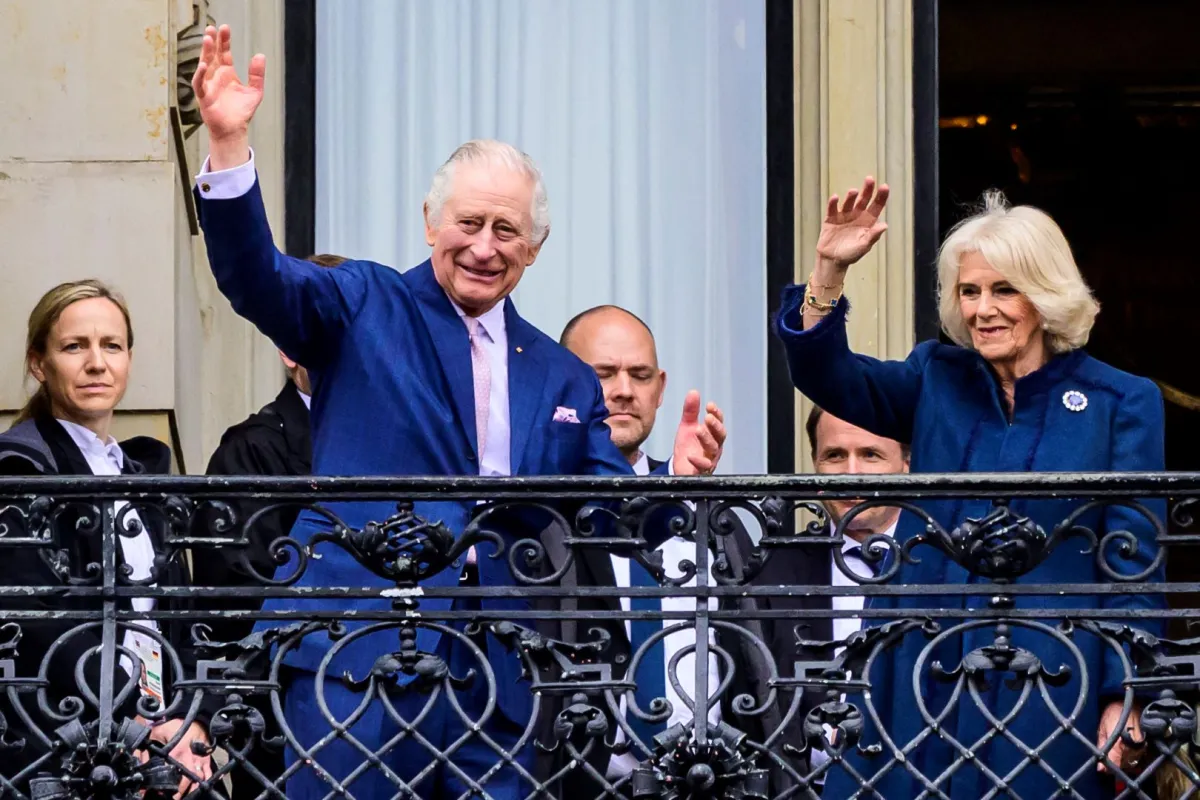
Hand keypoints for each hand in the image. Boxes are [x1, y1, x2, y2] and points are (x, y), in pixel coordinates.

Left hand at [139, 718, 212, 798]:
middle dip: (183, 789)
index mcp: (179, 749)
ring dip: (194, 786)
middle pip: (191, 776)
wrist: (188, 712)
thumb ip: (145, 751)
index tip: (165, 792)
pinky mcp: (207, 752)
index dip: (174, 784)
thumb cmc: (171, 723)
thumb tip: (139, 767)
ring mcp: (201, 753)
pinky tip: (203, 784)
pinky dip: (208, 776)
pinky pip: (209, 767)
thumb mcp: (154, 734)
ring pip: (202, 774)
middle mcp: (192, 753)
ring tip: (188, 793)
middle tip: (176, 797)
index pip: (178, 770)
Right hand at [192, 24, 265, 167]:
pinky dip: (200, 74)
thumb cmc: (241, 112)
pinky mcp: (204, 96)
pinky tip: (204, 65)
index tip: (225, 28)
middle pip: (212, 55)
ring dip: (205, 52)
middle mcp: (216, 76)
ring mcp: (208, 85)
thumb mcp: (255, 91)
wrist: (234, 130)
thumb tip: (260, 55)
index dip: (224, 41)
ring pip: (204, 65)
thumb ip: (257, 75)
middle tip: (212, 28)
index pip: (224, 53)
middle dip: (212, 42)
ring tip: (207, 39)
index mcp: (227, 73)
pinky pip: (199, 83)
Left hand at [671, 391, 724, 474]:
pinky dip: (698, 461)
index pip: (718, 422)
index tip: (710, 405)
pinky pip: (704, 467)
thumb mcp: (688, 426)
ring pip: (713, 449)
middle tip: (708, 417)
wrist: (680, 467)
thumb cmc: (688, 446)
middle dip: (715, 426)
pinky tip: (691, 456)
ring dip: (707, 439)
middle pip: (720, 436)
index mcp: (713, 435)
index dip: (716, 414)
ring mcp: (710, 459)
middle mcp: (715, 446)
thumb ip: (691, 411)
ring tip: (698, 430)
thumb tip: (694, 392)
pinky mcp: (702, 471)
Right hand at [815, 176, 889, 268]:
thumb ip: (873, 236)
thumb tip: (885, 225)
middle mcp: (856, 216)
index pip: (876, 206)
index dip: (881, 197)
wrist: (832, 261)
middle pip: (863, 200)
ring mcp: (843, 216)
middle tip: (870, 179)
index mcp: (867, 222)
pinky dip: (833, 203)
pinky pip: (832, 209)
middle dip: (867, 190)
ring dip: (851, 196)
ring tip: (853, 191)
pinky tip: (836, 198)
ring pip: (848, 202)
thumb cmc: (850, 255)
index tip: (884, 187)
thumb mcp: (864, 246)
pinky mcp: (831, 219)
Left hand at [1096, 700, 1145, 775]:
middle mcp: (1133, 748)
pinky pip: (1138, 757)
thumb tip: (1100, 767)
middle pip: (1123, 765)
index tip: (1103, 767)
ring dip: (1124, 758)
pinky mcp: (1147, 745)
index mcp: (1119, 743)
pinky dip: (1132, 755)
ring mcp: (1142, 747)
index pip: (1115, 764)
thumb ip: (1102, 747)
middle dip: (1115, 761)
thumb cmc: (1114, 711)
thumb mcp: (1103, 728)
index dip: (1109, 767)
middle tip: (1111, 748)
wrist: (1132, 701)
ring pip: (1131, 762)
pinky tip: (1127, 745)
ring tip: (1119, 743)